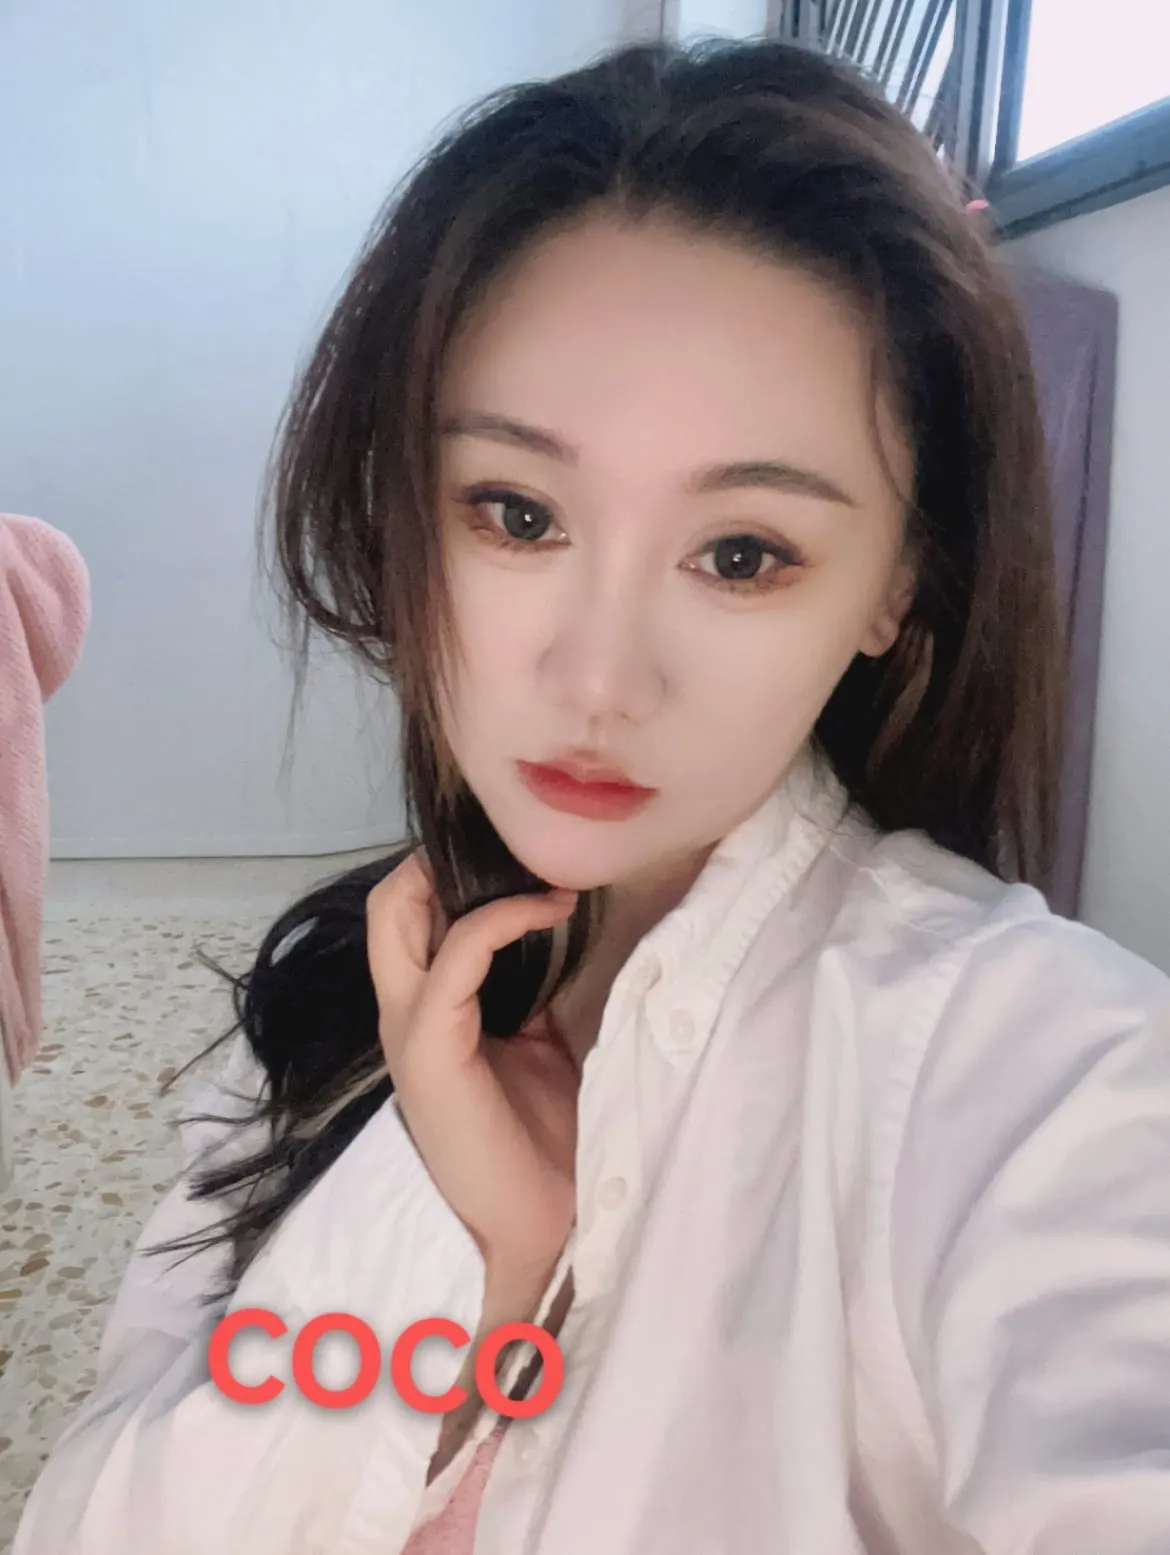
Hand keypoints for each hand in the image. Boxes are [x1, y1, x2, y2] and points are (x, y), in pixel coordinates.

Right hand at [366, 850, 579, 1295]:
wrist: (534, 1224)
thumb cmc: (538, 1142)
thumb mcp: (537, 1046)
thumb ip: (530, 992)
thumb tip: (557, 935)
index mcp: (427, 1011)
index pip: (409, 917)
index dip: (453, 874)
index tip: (527, 862)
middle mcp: (405, 1011)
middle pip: (388, 904)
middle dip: (442, 861)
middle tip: (515, 851)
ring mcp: (408, 1027)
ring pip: (399, 914)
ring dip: (473, 879)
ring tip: (540, 874)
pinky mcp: (428, 1046)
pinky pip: (457, 953)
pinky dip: (501, 919)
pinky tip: (547, 910)